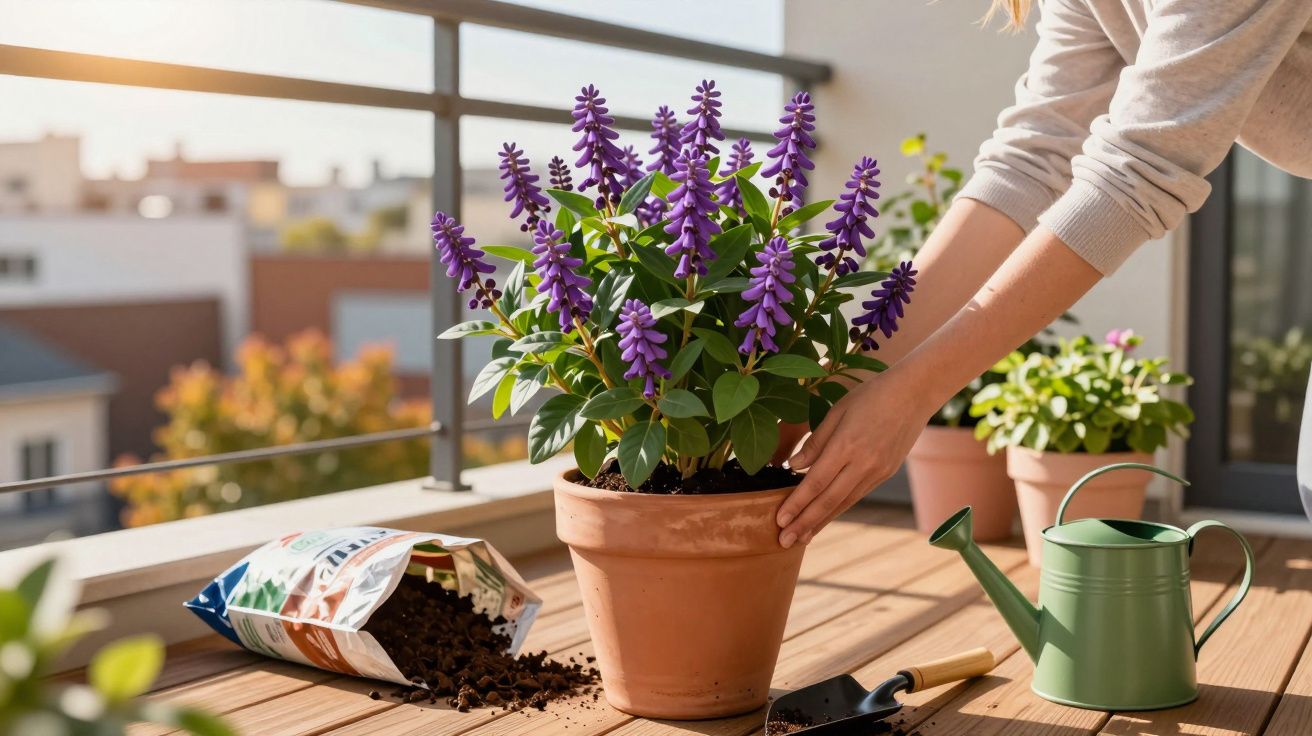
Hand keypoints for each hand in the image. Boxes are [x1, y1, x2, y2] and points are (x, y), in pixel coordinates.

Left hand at [776, 369, 933, 547]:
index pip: (815, 482)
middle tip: (784, 541)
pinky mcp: (886, 473)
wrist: (915, 393)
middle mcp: (863, 463)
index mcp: (847, 445)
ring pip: (844, 503)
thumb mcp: (837, 411)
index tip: (779, 520)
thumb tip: (793, 467)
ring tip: (801, 538)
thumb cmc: (871, 395)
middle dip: (804, 523)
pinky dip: (839, 509)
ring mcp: (877, 471)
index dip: (796, 504)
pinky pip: (857, 495)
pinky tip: (825, 518)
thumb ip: (815, 442)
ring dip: (821, 522)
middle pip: (828, 500)